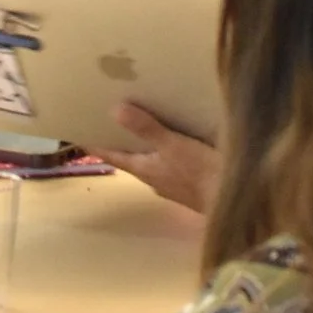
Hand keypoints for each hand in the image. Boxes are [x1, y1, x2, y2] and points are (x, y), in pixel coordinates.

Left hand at [94, 102, 220, 214]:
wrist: (232, 202)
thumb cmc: (200, 172)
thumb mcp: (173, 146)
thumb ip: (146, 128)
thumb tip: (114, 110)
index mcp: (145, 170)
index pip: (114, 156)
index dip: (97, 146)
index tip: (80, 135)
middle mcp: (154, 178)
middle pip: (131, 158)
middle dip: (122, 141)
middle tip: (111, 120)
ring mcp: (172, 183)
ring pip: (151, 161)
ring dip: (144, 145)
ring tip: (142, 123)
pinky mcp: (190, 182)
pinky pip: (170, 162)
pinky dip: (165, 149)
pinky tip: (175, 138)